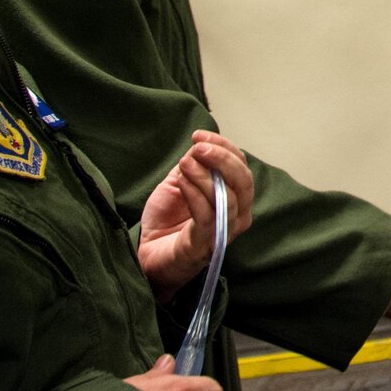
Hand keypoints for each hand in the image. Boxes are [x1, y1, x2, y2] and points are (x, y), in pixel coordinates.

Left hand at [136, 131, 254, 300]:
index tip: (198, 134)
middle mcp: (237, 215)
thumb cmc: (166, 222)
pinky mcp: (206, 244)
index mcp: (236, 198)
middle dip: (222, 158)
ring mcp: (224, 231)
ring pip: (227, 197)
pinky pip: (207, 214)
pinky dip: (195, 193)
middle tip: (198, 147)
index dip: (224, 147)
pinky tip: (181, 181)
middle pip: (244, 181)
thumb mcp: (180, 184)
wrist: (146, 255)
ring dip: (204, 175)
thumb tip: (199, 145)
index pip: (241, 166)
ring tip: (184, 164)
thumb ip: (193, 166)